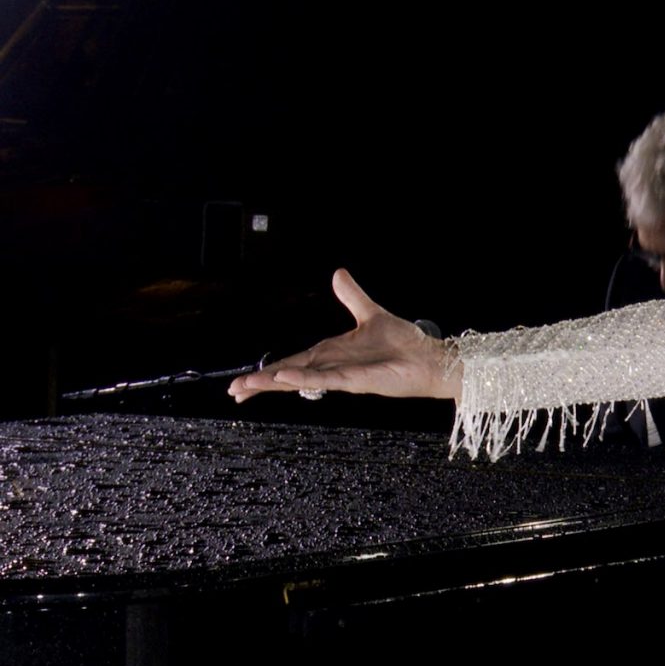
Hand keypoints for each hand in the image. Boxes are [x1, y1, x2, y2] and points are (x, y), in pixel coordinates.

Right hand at [227, 269, 461, 403]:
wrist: (429, 358)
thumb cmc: (404, 343)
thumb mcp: (371, 313)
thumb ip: (352, 296)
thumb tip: (338, 273)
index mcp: (331, 353)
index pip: (292, 363)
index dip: (269, 371)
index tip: (244, 382)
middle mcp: (332, 366)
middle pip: (289, 375)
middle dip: (261, 383)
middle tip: (234, 391)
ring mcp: (342, 376)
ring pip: (300, 379)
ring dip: (274, 382)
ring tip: (246, 387)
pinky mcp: (356, 381)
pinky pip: (325, 379)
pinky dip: (305, 378)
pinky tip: (285, 379)